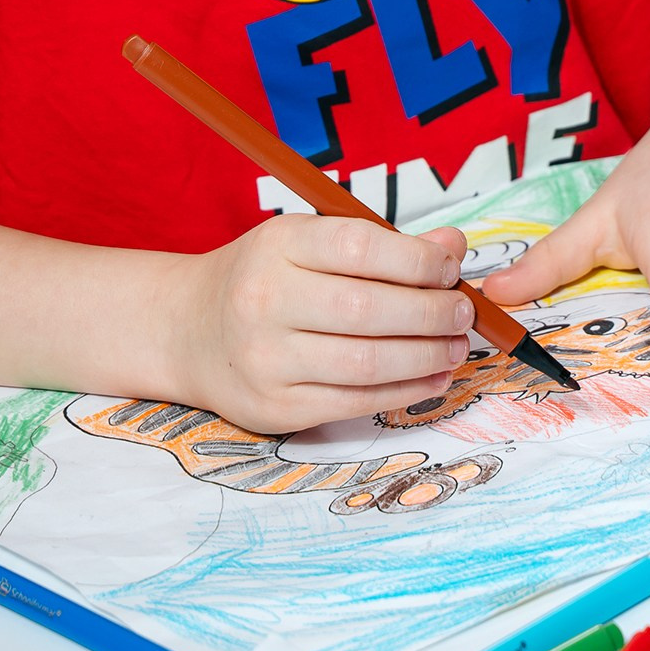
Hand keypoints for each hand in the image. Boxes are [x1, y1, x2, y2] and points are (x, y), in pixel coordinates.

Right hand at [169, 216, 472, 432]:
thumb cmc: (262, 279)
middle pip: (369, 308)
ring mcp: (268, 358)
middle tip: (462, 313)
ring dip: (426, 356)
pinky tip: (431, 378)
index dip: (417, 258)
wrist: (187, 331)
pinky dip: (404, 391)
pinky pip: (355, 401)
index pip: (359, 246)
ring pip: (367, 362)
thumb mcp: (307, 243)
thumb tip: (453, 244)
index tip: (450, 268)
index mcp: (278, 244)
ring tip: (454, 347)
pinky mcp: (277, 407)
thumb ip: (381, 244)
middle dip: (432, 312)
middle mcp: (266, 299)